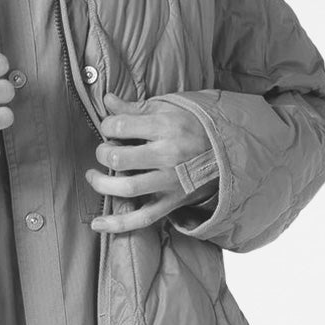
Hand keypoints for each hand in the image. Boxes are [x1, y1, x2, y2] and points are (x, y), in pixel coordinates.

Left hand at [84, 92, 215, 232]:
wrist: (231, 152)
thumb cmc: (197, 126)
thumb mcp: (170, 108)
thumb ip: (136, 108)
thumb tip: (107, 100)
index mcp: (167, 127)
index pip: (121, 126)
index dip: (107, 126)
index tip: (110, 128)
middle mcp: (169, 155)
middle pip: (119, 157)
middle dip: (103, 152)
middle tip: (104, 150)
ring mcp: (171, 182)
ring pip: (126, 188)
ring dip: (102, 183)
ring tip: (93, 176)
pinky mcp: (172, 202)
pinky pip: (142, 218)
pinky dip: (117, 224)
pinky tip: (97, 224)